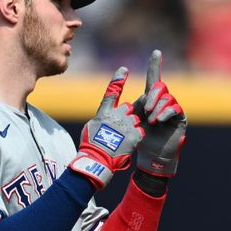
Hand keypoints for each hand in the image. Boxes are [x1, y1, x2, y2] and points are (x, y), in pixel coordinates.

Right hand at [69, 67, 144, 188]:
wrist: (99, 160)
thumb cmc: (91, 146)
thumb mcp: (91, 128)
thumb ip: (102, 119)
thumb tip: (105, 118)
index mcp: (105, 112)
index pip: (112, 92)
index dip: (118, 80)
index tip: (124, 69)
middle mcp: (117, 115)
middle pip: (129, 108)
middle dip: (128, 116)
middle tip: (120, 129)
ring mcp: (128, 124)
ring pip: (136, 120)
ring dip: (132, 127)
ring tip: (123, 139)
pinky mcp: (136, 135)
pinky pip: (140, 131)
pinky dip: (136, 137)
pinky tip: (128, 144)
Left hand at [133, 50, 186, 177]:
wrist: (151, 156)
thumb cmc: (140, 140)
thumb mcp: (133, 120)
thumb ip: (133, 108)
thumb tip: (132, 97)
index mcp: (151, 100)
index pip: (154, 79)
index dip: (155, 66)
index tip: (156, 52)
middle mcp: (164, 102)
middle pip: (160, 87)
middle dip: (153, 96)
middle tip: (146, 108)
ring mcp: (173, 110)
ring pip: (167, 98)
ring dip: (158, 108)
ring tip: (151, 120)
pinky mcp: (180, 119)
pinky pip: (175, 109)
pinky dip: (165, 113)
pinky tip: (159, 120)